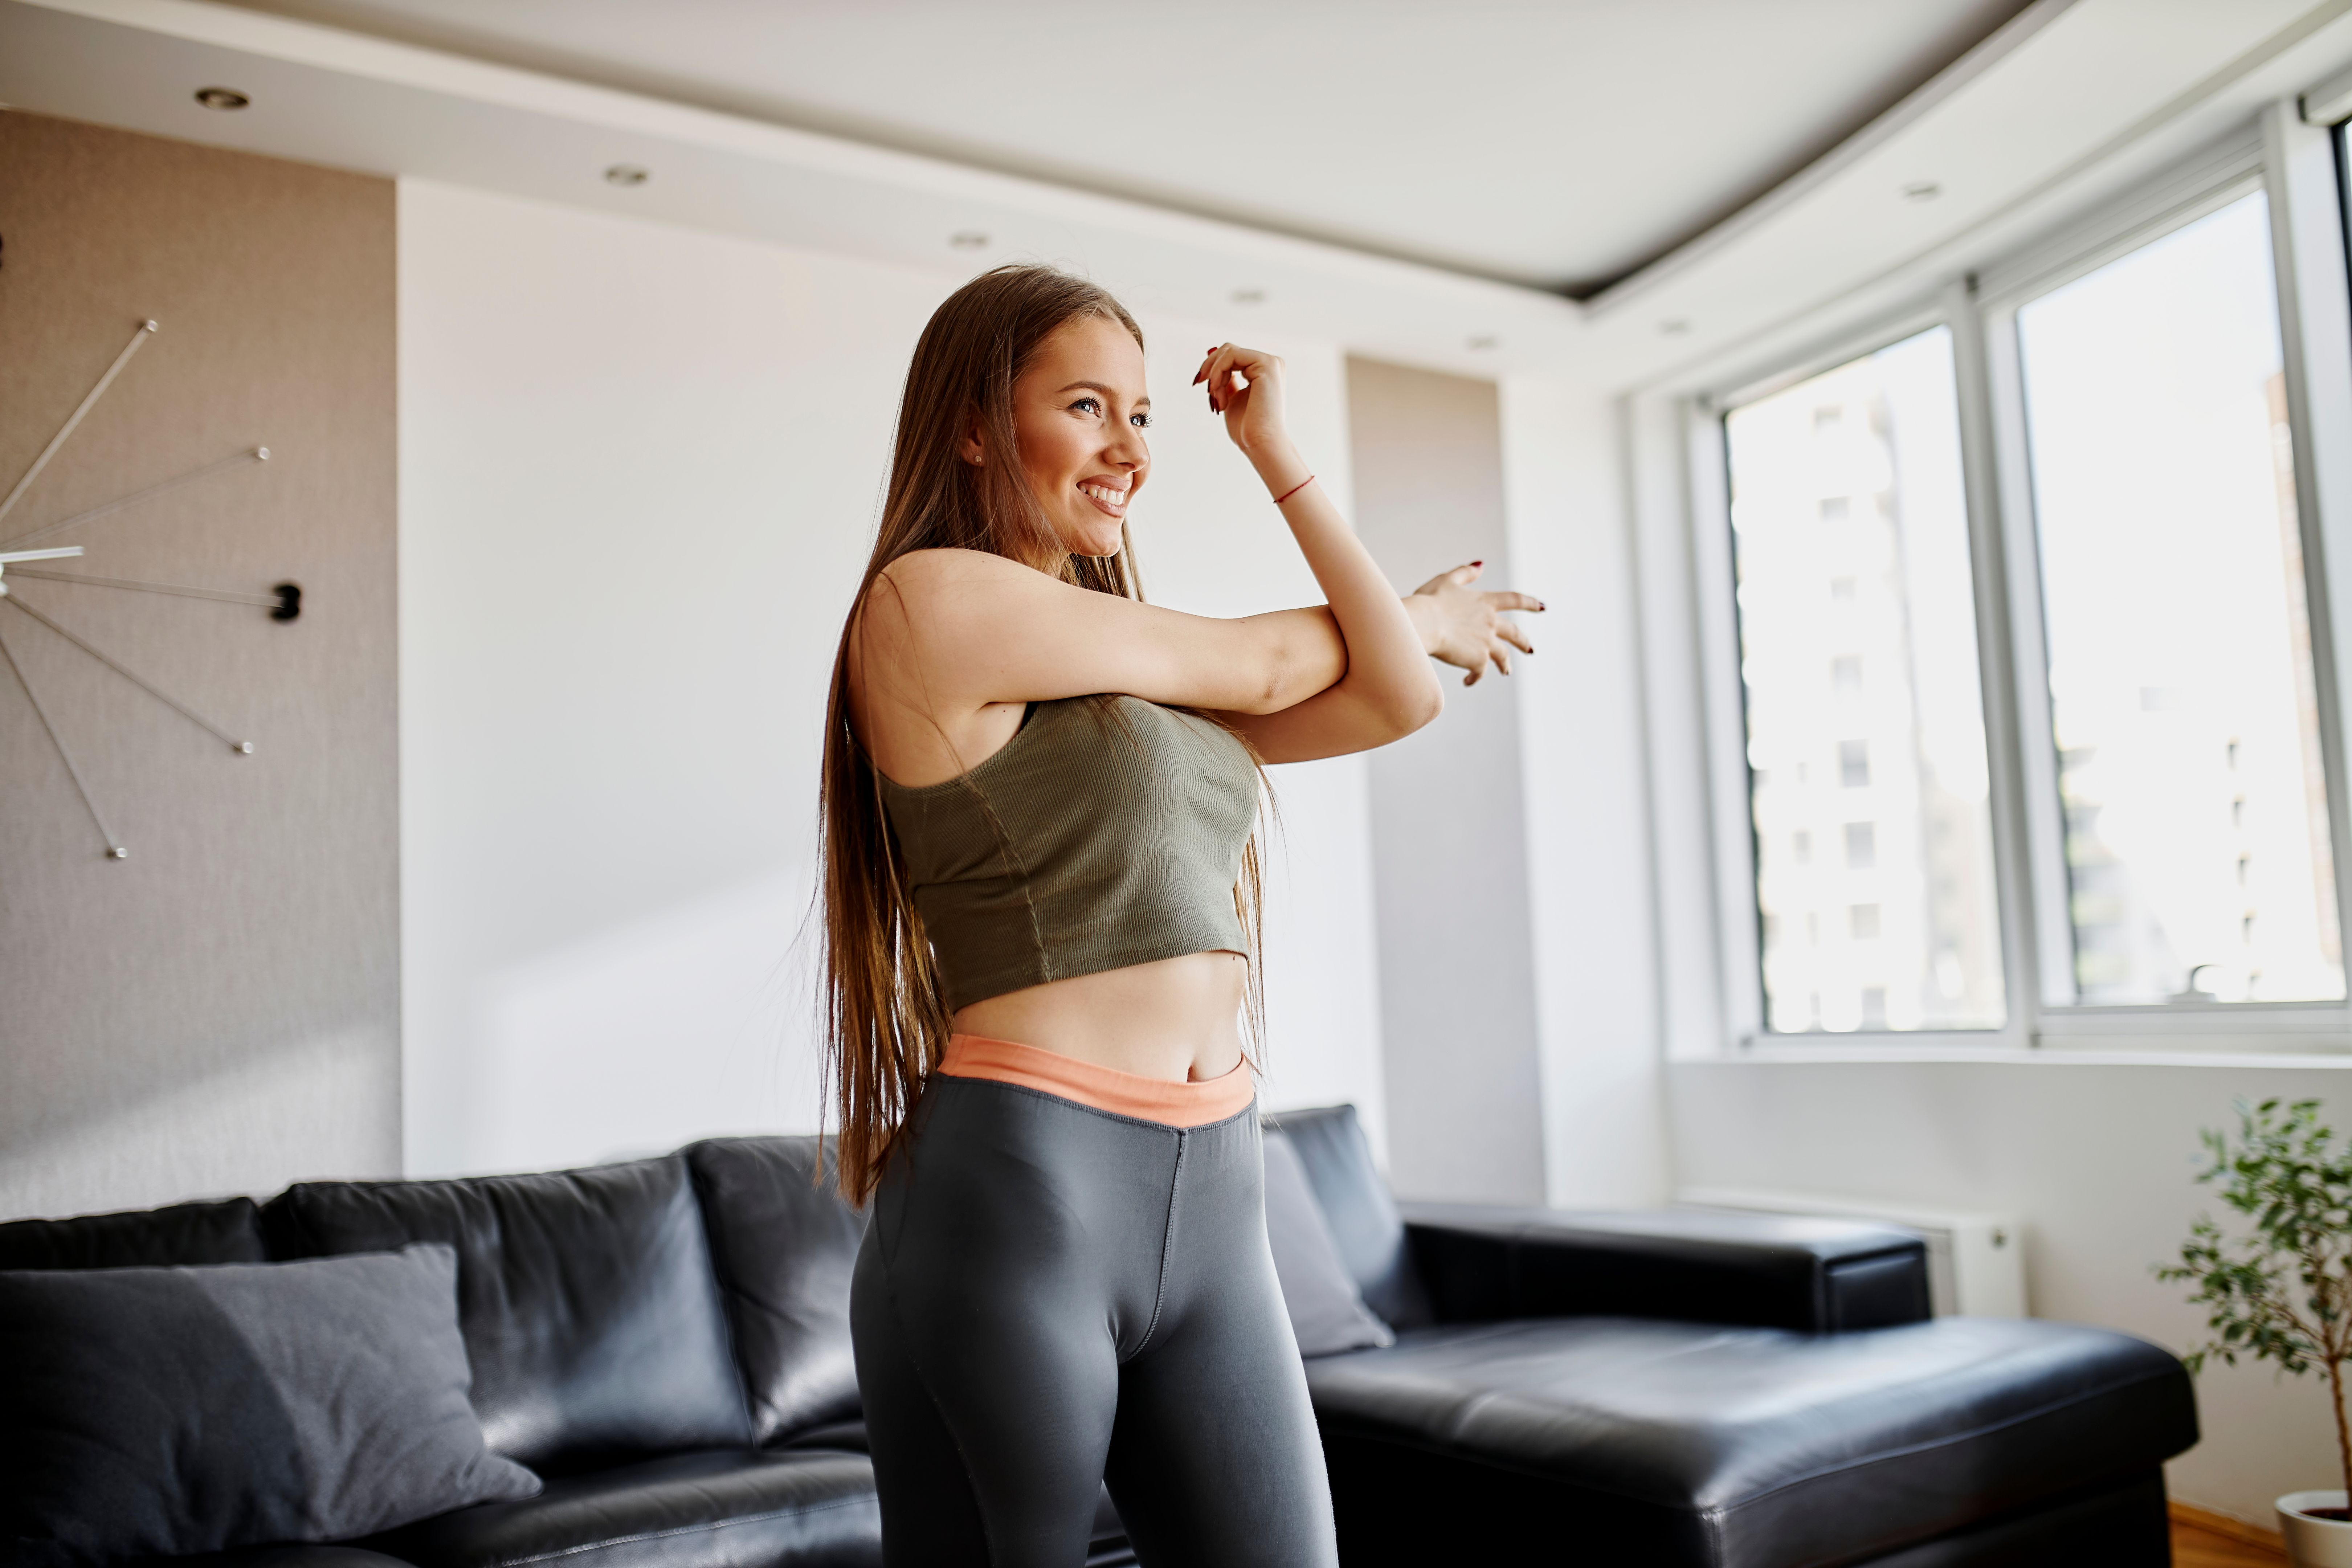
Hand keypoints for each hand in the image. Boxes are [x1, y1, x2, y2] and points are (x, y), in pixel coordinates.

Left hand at [1192, 343, 1294, 472]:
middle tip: (1208, 392)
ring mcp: (1270, 362)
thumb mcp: (1231, 396)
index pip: (1232, 356)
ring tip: (1216, 398)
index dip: (1212, 368)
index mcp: (1263, 370)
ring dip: (1215, 375)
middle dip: (1211, 369)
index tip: (1202, 386)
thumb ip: (1225, 376)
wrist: (1259, 443)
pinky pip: (1231, 356)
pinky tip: (1218, 393)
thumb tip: (1211, 351)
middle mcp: (1270, 363)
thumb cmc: (1247, 427)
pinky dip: (1218, 373)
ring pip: (1228, 352)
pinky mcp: (1267, 364)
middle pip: (1228, 350)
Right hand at [1404, 562, 1541, 684]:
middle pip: (1514, 633)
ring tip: (1506, 671)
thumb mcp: (1446, 581)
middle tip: (1530, 649)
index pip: (1514, 600)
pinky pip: (1480, 672)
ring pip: (1503, 656)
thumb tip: (1480, 565)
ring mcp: (1487, 642)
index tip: (1542, 607)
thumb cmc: (1430, 601)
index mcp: (1485, 602)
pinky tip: (1468, 681)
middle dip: (1524, 642)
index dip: (1529, 603)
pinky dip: (1475, 677)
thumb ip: (1464, 573)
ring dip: (1505, 664)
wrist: (1422, 624)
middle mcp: (1491, 622)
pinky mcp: (1478, 660)